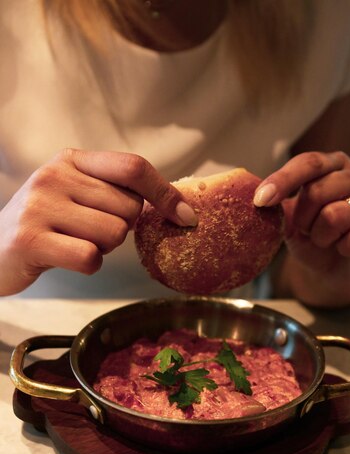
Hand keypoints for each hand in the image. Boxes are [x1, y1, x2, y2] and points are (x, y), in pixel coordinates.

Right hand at [0, 149, 196, 294]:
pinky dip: (88, 265)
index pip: (132, 167)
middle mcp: (55, 175)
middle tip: (88, 231)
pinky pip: (90, 257)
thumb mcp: (76, 195)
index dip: (165, 193)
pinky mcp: (31, 240)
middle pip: (129, 208)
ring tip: (73, 242)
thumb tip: (178, 207)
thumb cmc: (46, 225)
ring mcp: (40, 206)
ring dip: (102, 248)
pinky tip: (66, 258)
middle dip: (120, 229)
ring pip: (113, 233)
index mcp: (72, 160)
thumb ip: (115, 192)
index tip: (186, 217)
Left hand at [254, 151, 349, 305]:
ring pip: (336, 215)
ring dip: (323, 237)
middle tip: (309, 232)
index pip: (307, 163)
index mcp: (333, 165)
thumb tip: (261, 198)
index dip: (282, 180)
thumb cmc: (314, 241)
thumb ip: (280, 207)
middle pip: (318, 191)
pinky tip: (349, 249)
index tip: (260, 200)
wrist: (335, 274)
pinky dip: (346, 249)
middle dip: (304, 221)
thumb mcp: (290, 223)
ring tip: (329, 241)